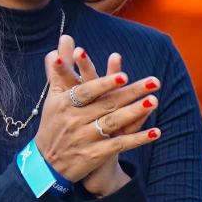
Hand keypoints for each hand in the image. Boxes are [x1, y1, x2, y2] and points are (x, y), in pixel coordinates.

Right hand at [34, 36, 161, 196]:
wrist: (46, 163)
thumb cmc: (53, 123)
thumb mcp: (53, 96)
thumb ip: (61, 67)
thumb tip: (64, 38)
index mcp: (65, 104)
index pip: (87, 91)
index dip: (105, 83)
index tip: (123, 75)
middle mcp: (75, 120)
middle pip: (107, 105)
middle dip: (131, 93)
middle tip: (154, 82)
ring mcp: (85, 139)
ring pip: (113, 123)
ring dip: (135, 113)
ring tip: (154, 101)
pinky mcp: (94, 155)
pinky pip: (119, 145)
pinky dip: (137, 139)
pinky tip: (155, 132)